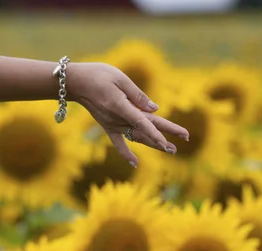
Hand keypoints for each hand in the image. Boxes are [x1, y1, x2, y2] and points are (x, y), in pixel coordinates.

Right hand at [66, 62, 188, 166]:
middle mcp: (117, 119)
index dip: (156, 132)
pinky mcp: (107, 126)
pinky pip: (118, 142)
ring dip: (154, 144)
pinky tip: (135, 164)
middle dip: (165, 135)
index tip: (167, 141)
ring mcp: (112, 124)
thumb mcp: (120, 78)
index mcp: (121, 106)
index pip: (142, 122)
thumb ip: (138, 94)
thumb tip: (155, 108)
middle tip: (186, 138)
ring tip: (172, 150)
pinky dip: (126, 153)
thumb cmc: (97, 75)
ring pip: (137, 136)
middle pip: (146, 129)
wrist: (75, 82)